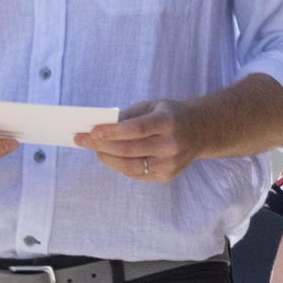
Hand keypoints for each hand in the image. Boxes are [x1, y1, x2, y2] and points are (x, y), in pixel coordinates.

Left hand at [73, 98, 201, 181]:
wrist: (202, 131)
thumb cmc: (170, 115)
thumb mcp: (152, 106)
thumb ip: (128, 116)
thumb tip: (99, 127)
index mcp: (168, 123)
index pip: (136, 129)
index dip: (112, 132)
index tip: (91, 131)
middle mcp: (171, 145)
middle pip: (128, 149)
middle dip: (100, 145)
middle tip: (80, 139)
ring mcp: (170, 164)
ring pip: (129, 165)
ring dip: (105, 157)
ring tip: (92, 148)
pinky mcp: (166, 175)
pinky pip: (135, 173)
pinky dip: (118, 164)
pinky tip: (107, 155)